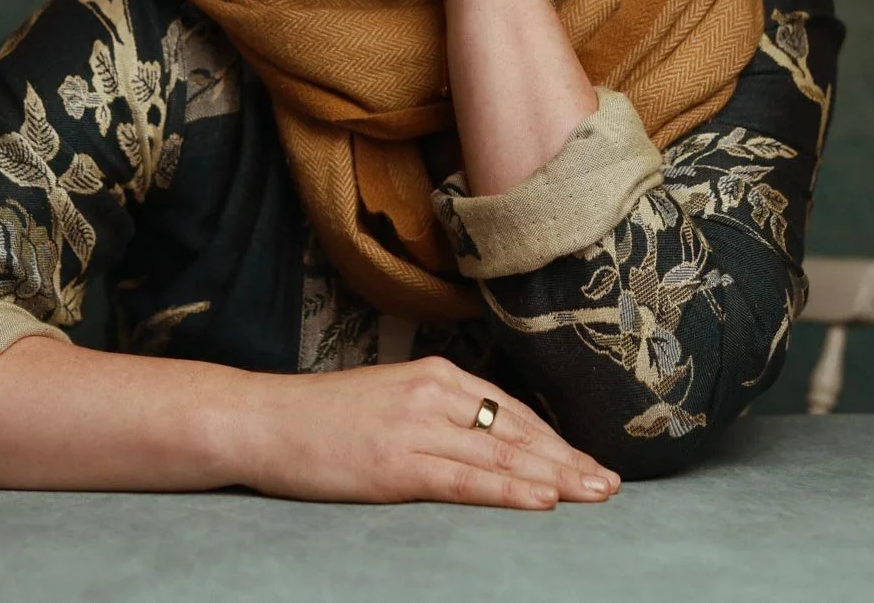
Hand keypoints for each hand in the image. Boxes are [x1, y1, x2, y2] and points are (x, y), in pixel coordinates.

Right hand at [232, 355, 620, 508]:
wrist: (262, 420)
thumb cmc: (323, 418)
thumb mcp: (391, 398)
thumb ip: (439, 413)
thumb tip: (489, 440)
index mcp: (436, 374)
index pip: (512, 409)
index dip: (557, 439)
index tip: (590, 461)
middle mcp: (433, 393)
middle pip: (516, 431)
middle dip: (568, 459)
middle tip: (611, 483)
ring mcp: (415, 427)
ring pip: (501, 454)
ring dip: (554, 477)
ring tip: (594, 493)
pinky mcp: (395, 463)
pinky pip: (464, 480)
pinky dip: (507, 490)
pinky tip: (541, 499)